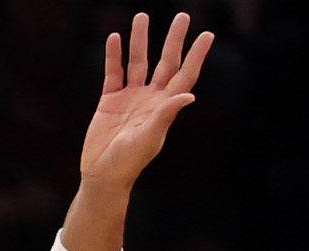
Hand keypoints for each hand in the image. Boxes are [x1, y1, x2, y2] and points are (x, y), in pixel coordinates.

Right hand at [77, 12, 209, 188]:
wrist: (102, 175)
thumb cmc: (128, 162)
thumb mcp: (149, 139)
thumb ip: (166, 115)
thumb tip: (188, 95)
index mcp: (165, 106)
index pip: (185, 74)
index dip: (196, 55)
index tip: (207, 34)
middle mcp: (151, 97)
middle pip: (166, 62)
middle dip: (174, 39)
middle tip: (182, 16)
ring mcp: (130, 97)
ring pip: (137, 62)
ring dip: (139, 41)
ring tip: (141, 17)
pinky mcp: (109, 101)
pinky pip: (113, 73)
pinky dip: (113, 56)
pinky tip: (115, 38)